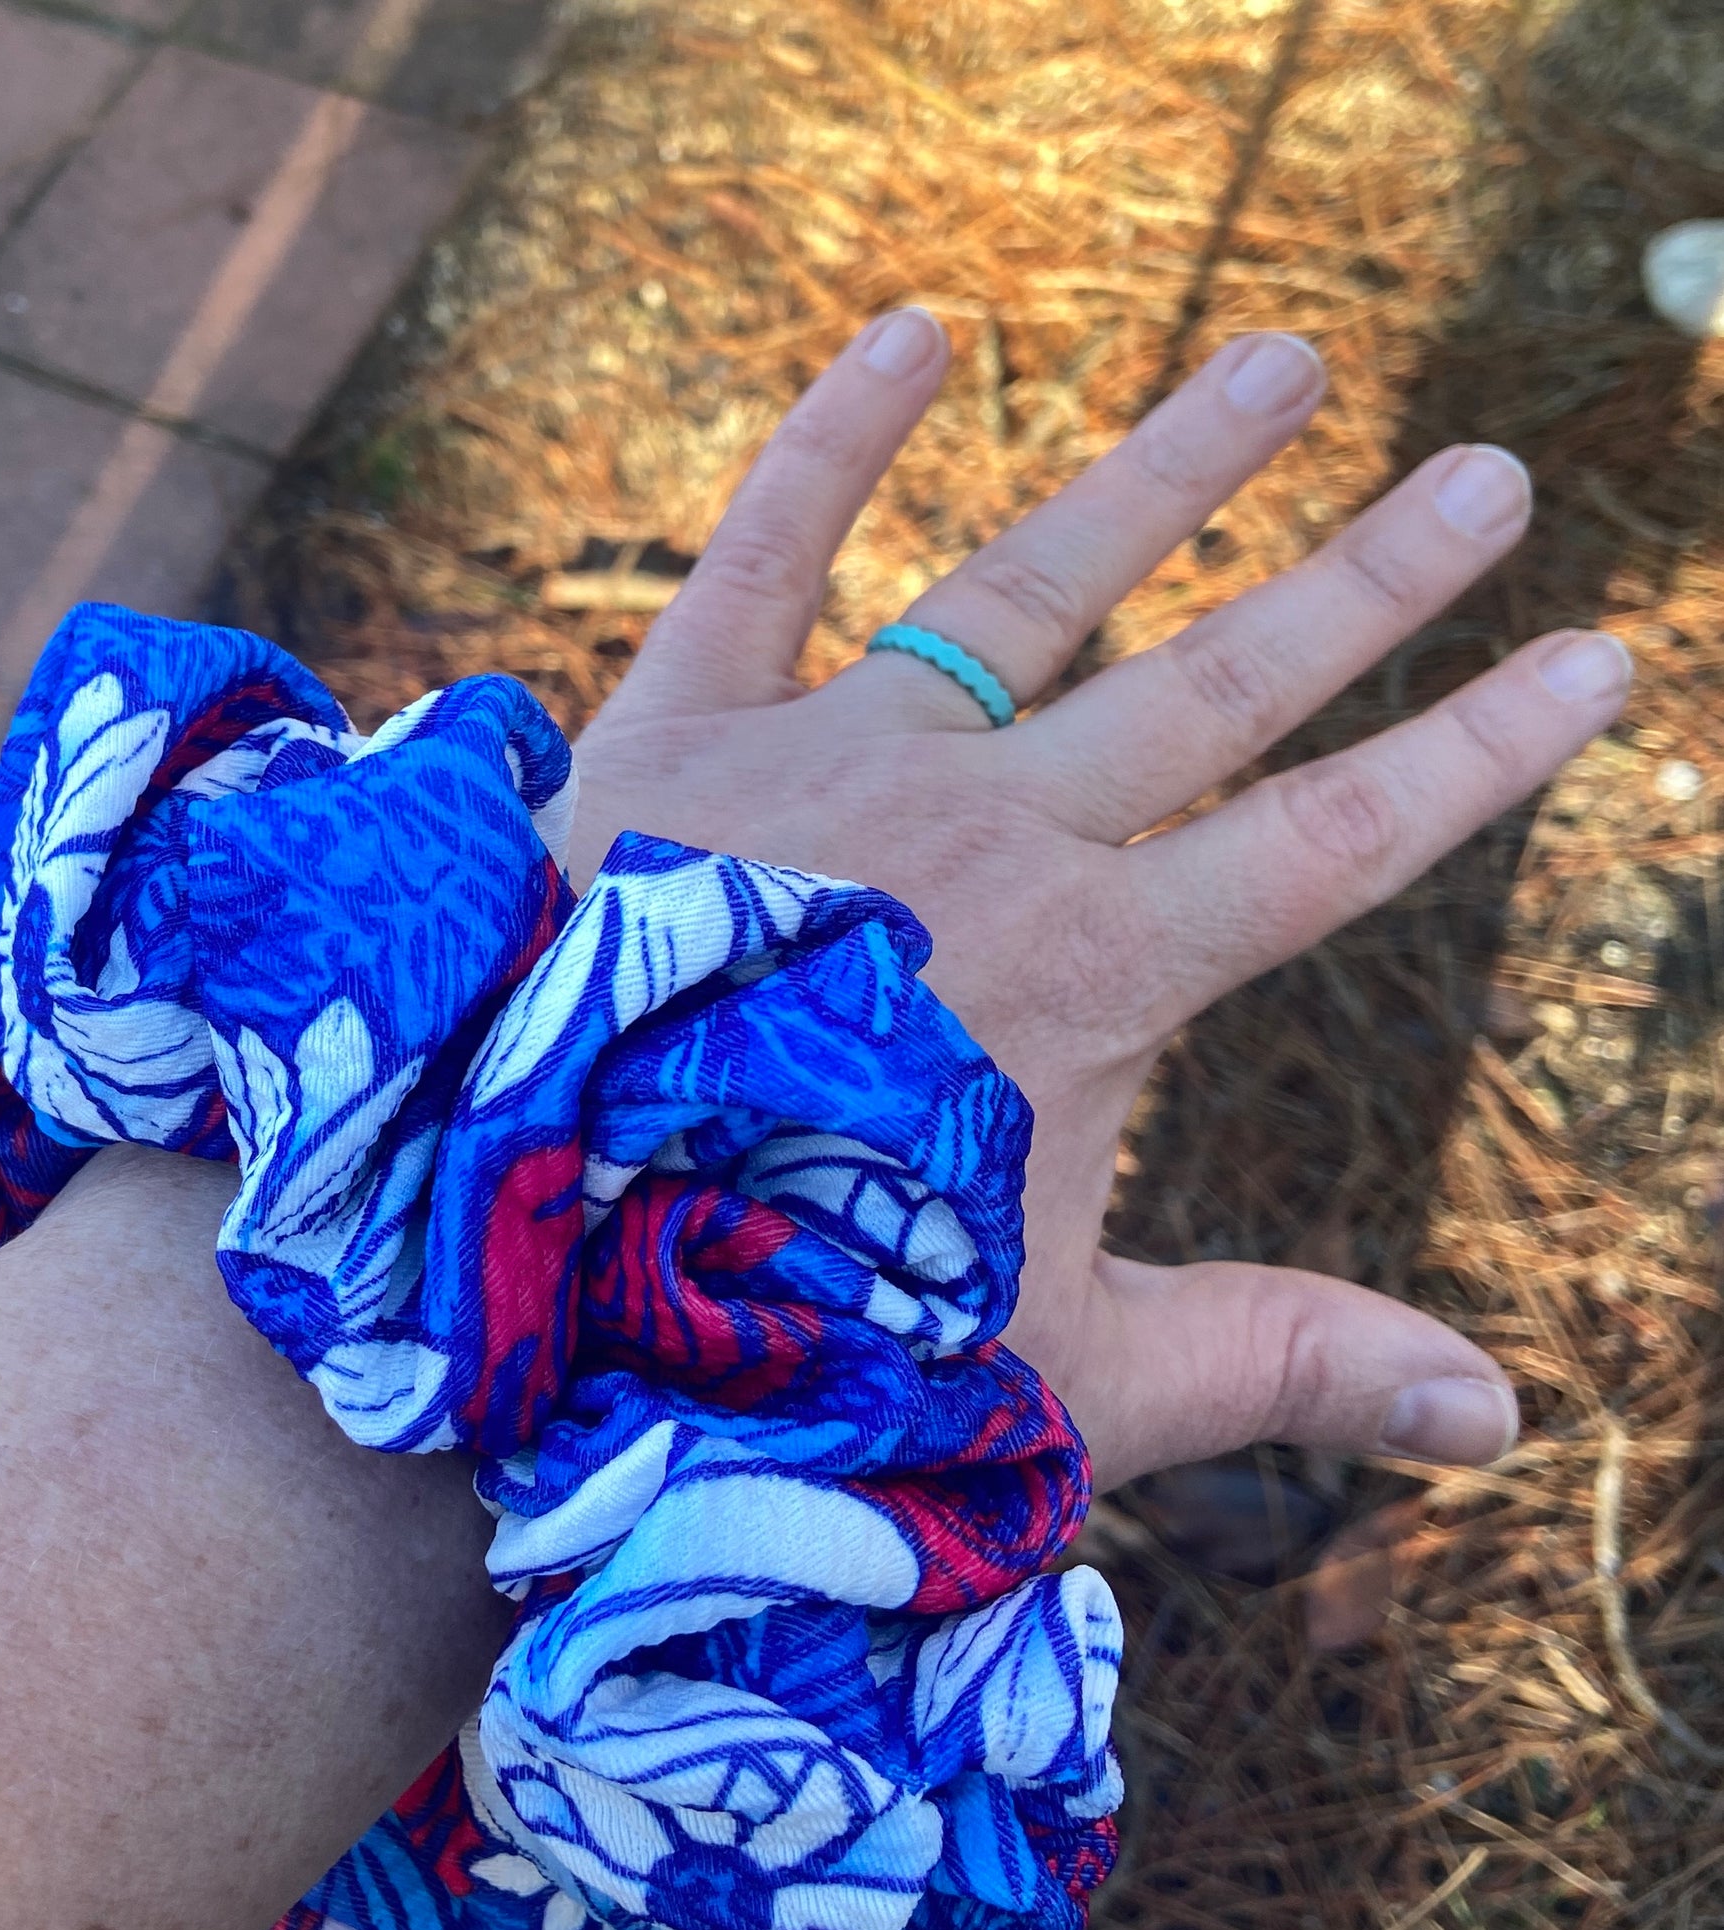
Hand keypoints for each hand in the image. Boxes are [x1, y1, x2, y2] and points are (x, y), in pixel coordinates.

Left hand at [565, 310, 1632, 1491]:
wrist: (511, 1254)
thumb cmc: (789, 1333)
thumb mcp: (1059, 1374)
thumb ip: (1277, 1359)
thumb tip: (1501, 1421)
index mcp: (1095, 975)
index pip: (1337, 842)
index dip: (1480, 753)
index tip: (1599, 659)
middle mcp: (986, 834)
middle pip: (1220, 684)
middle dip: (1371, 583)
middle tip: (1493, 475)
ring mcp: (835, 763)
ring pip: (1034, 586)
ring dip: (1170, 472)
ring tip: (1285, 361)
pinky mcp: (677, 730)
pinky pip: (763, 552)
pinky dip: (833, 440)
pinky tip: (918, 327)